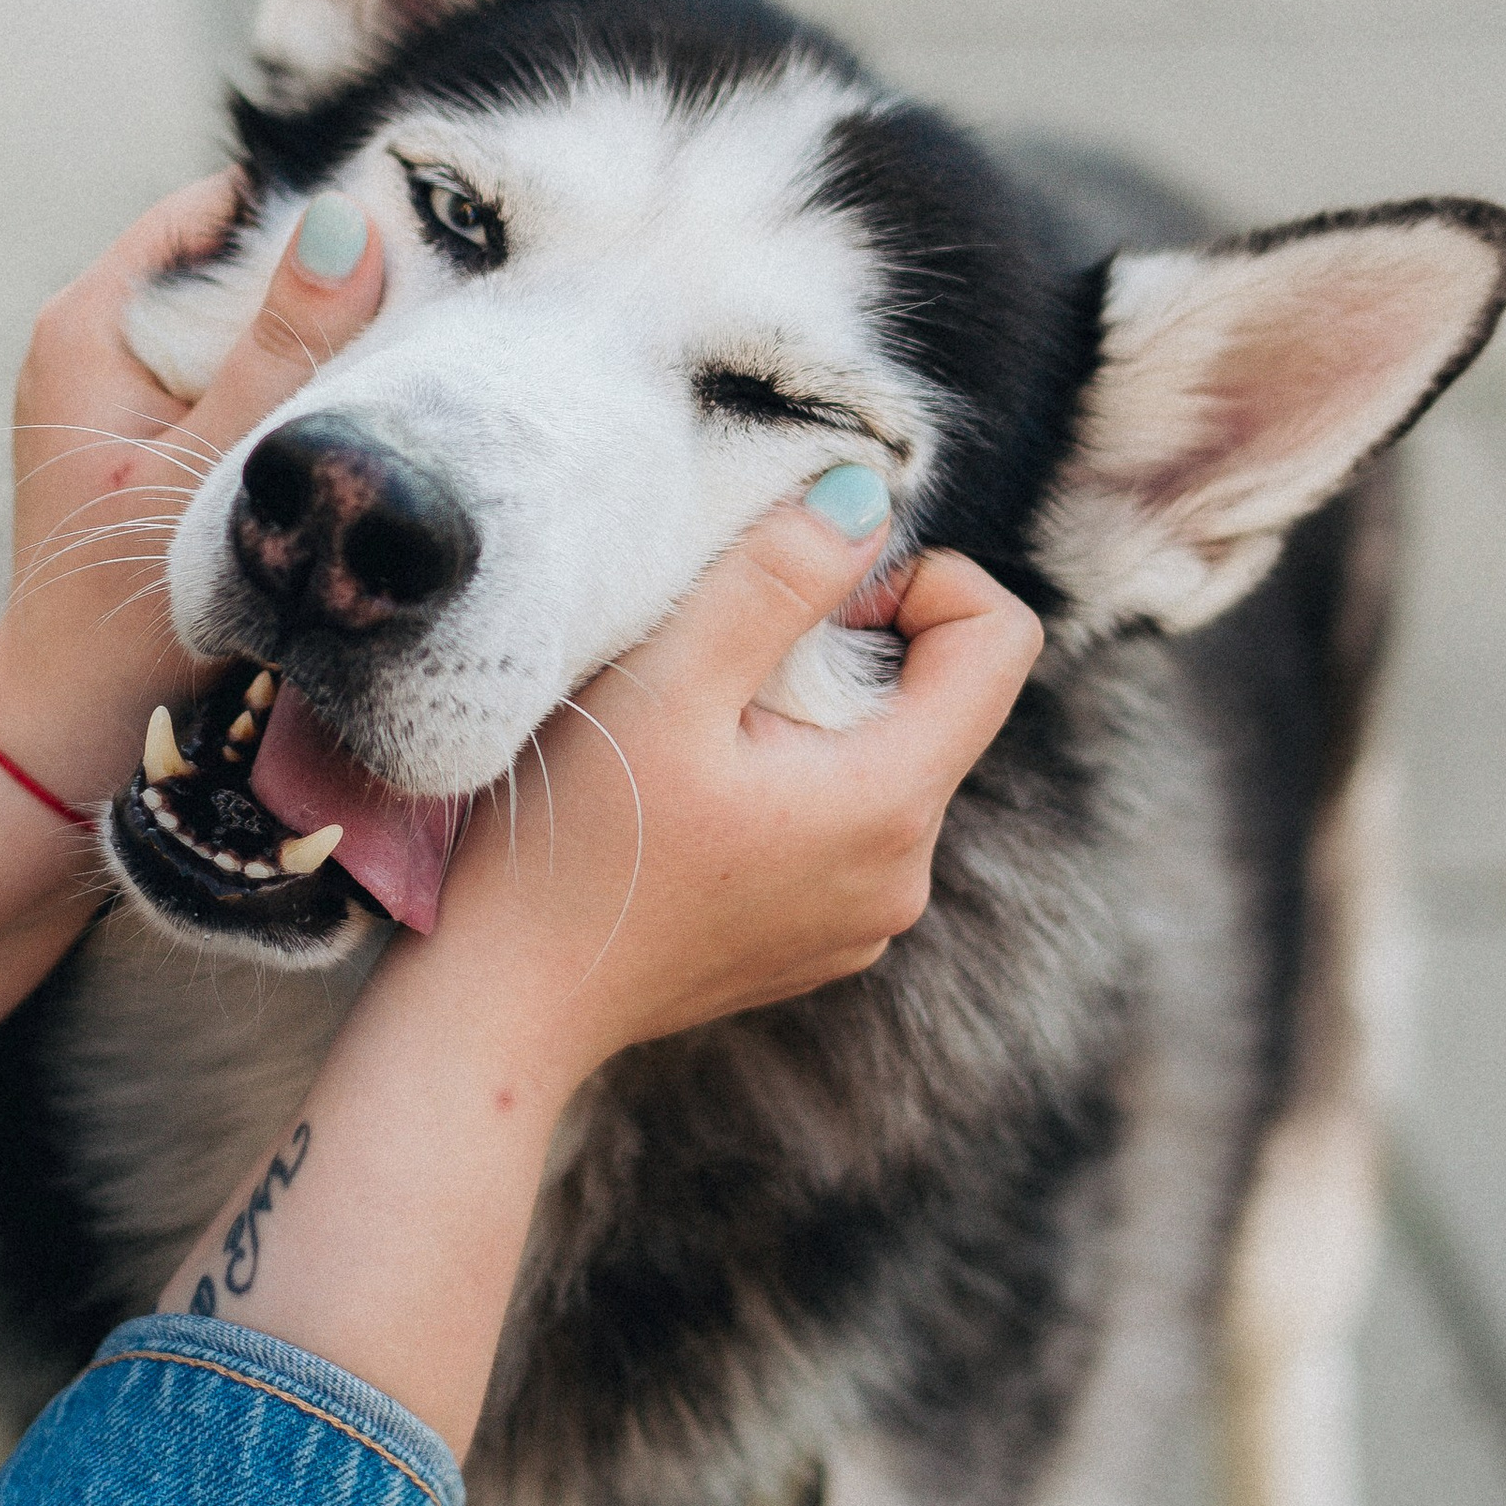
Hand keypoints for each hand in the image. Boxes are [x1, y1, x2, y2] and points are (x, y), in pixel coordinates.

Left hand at [0, 179, 384, 812]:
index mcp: (90, 325)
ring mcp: (118, 391)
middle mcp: (94, 340)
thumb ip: (283, 355)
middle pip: (233, 264)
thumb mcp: (217, 476)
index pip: (215, 211)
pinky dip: (292, 387)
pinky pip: (234, 380)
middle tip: (432, 290)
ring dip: (313, 338)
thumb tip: (351, 227)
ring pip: (241, 325)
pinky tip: (358, 413)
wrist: (69, 729)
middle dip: (322, 276)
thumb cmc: (124, 618)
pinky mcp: (147, 438)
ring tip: (410, 345)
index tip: (408, 227)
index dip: (308, 211)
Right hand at [421, 478, 1043, 1094]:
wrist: (504, 1004)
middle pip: (942, 702)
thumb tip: (866, 501)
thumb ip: (777, 578)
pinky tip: (694, 803)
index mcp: (892, 802)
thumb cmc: (570, 844)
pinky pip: (847, 826)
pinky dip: (792, 786)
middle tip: (725, 666)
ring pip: (889, 761)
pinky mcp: (820, 940)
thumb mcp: (665, 682)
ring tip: (697, 739)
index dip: (920, 581)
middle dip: (853, 652)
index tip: (811, 597)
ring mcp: (866, 918)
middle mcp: (905, 873)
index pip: (1001, 641)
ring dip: (815, 720)